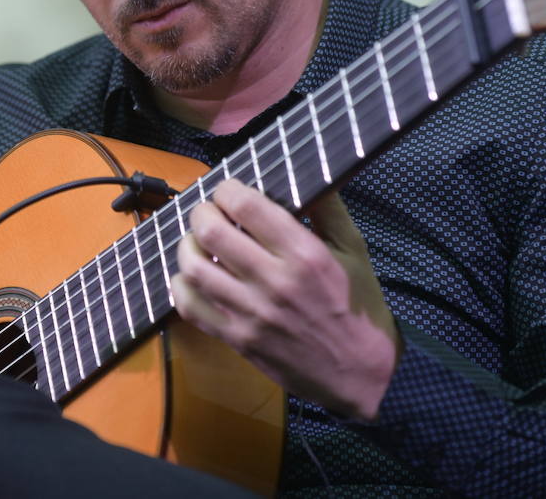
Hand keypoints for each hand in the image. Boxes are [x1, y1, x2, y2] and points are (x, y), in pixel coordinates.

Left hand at [172, 180, 401, 420]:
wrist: (363, 375)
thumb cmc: (358, 306)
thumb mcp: (354, 250)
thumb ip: (328, 208)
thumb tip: (306, 170)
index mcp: (304, 254)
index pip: (246, 206)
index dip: (228, 189)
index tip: (229, 189)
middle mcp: (274, 281)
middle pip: (212, 232)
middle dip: (202, 213)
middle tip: (208, 213)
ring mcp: (252, 314)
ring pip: (193, 268)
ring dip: (187, 247)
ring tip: (197, 242)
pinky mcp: (239, 340)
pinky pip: (191, 308)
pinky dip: (181, 287)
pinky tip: (192, 277)